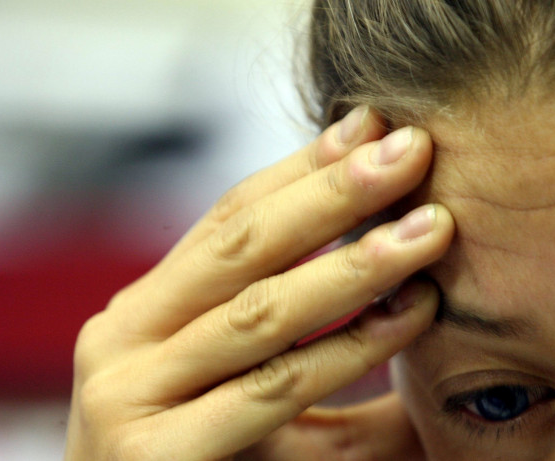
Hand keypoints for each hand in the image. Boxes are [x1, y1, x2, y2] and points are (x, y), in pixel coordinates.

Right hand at [65, 107, 453, 459]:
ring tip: (431, 230)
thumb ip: (302, 341)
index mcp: (145, 314)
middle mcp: (122, 341)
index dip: (303, 168)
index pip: (228, 219)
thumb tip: (410, 286)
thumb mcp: (244, 391)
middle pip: (242, 244)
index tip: (372, 126)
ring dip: (357, 265)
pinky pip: (273, 389)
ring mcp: (128, 396)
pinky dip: (348, 349)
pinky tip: (410, 315)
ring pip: (262, 311)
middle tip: (411, 148)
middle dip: (333, 192)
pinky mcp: (154, 456)